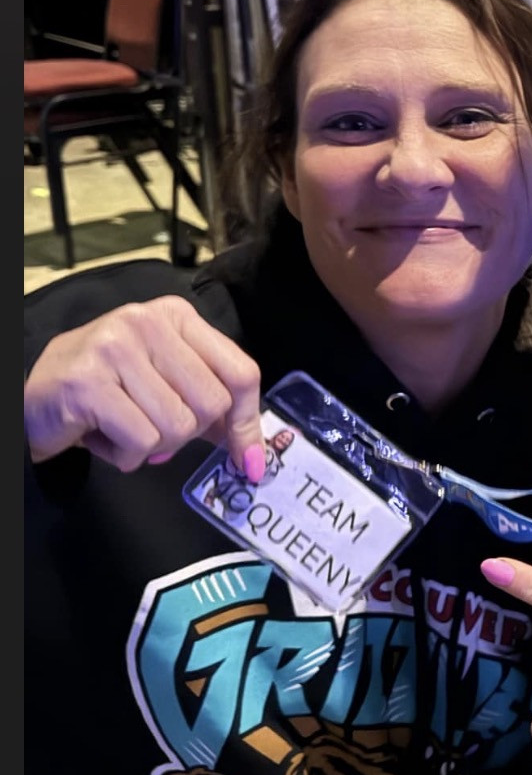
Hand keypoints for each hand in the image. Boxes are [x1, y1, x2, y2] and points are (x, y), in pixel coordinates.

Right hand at [25, 297, 265, 476]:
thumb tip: (255, 457)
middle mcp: (147, 321)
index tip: (246, 458)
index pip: (241, 372)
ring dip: (152, 447)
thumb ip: (214, 410)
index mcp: (176, 316)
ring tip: (122, 428)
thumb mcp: (166, 386)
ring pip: (177, 426)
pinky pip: (141, 441)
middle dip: (185, 434)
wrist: (33, 400)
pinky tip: (102, 437)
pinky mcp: (89, 382)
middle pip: (211, 403)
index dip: (246, 422)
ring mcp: (116, 348)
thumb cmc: (107, 394)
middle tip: (151, 428)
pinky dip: (126, 456)